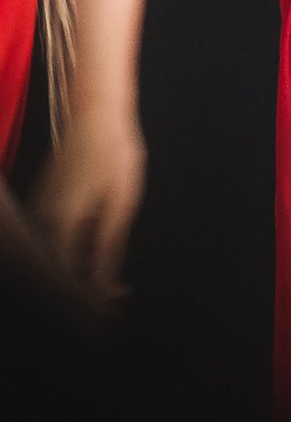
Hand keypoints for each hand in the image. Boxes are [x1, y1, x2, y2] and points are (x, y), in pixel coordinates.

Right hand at [25, 108, 146, 310]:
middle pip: (56, 273)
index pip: (65, 279)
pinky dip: (73, 256)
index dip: (88, 301)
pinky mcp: (44, 204)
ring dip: (79, 275)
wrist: (97, 112)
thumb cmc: (114, 153)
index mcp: (59, 223)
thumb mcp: (119, 204)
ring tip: (115, 287)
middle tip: (119, 299)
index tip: (112, 308)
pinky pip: (52, 242)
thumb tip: (103, 286)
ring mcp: (39, 211)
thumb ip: (108, 248)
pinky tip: (97, 260)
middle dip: (85, 292)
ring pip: (52, 259)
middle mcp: (41, 220)